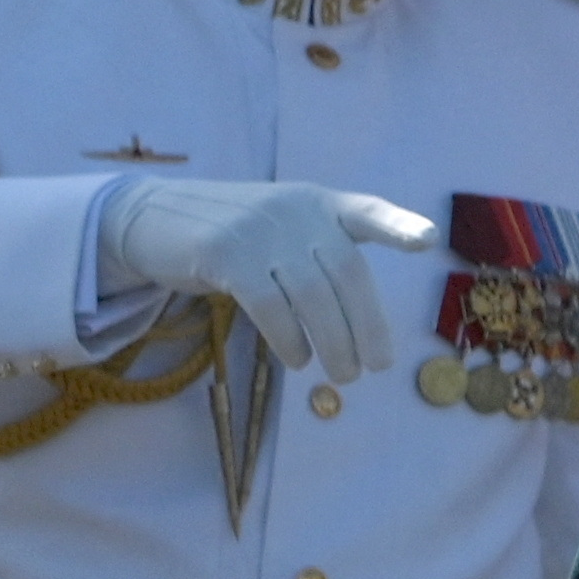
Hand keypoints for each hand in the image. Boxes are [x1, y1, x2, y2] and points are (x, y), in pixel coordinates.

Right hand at [100, 180, 433, 372]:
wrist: (151, 218)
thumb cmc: (232, 235)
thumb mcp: (282, 227)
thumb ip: (320, 255)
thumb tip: (359, 325)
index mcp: (318, 203)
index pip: (366, 211)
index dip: (397, 225)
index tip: (427, 241)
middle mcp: (295, 211)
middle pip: (347, 274)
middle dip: (367, 326)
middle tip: (375, 367)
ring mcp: (258, 229)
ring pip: (313, 296)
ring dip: (334, 342)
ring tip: (343, 374)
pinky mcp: (223, 253)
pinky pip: (269, 305)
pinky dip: (289, 339)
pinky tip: (298, 359)